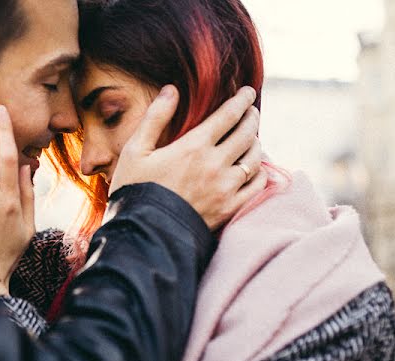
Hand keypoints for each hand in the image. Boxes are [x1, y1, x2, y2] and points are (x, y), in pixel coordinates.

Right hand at [110, 86, 266, 229]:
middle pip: (247, 133)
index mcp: (194, 146)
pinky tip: (254, 168)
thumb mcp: (135, 152)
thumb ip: (154, 118)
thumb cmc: (135, 191)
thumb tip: (171, 90)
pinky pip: (257, 185)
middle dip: (251, 117)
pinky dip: (259, 172)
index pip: (229, 115)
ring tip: (251, 138)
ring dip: (256, 143)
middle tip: (251, 111)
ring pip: (255, 157)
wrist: (143, 235)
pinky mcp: (230, 209)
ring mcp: (226, 188)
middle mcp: (216, 164)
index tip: (247, 91)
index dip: (241, 100)